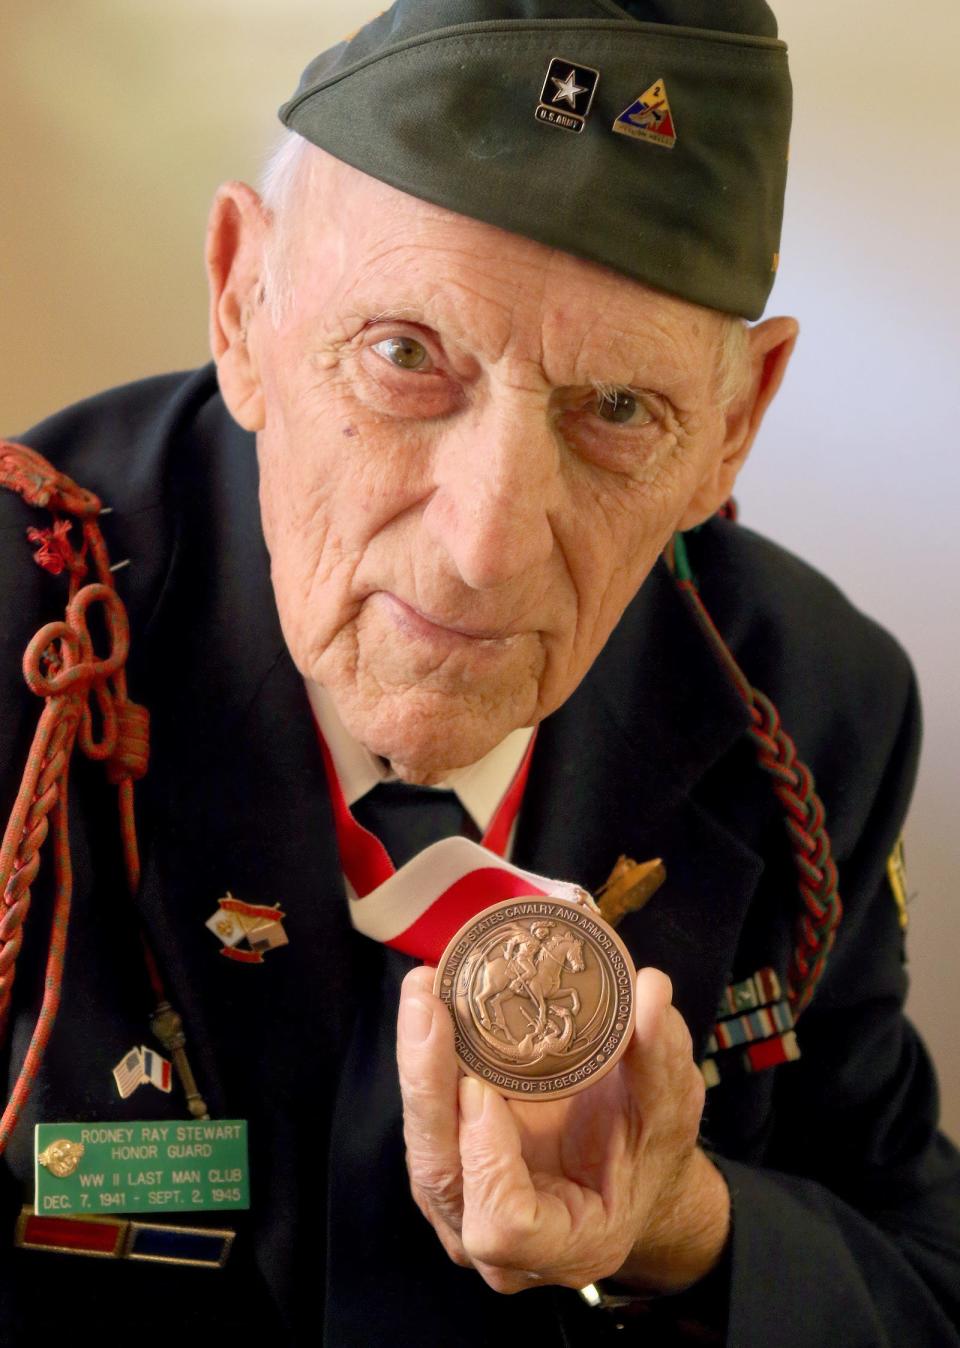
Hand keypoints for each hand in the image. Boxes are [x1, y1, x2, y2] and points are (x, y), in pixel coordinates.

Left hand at [396, 963, 729, 1294]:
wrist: (628, 1175)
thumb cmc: (652, 1153)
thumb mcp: (671, 1107)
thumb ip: (660, 1056)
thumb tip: (650, 988)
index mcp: (568, 1244)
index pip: (504, 1225)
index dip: (487, 1160)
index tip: (482, 1089)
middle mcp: (504, 1248)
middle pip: (441, 1176)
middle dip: (427, 1088)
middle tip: (428, 1005)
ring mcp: (466, 1214)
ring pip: (424, 1147)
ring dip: (418, 1068)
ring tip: (424, 991)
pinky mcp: (450, 1172)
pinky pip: (425, 1124)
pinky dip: (424, 1066)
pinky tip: (431, 1007)